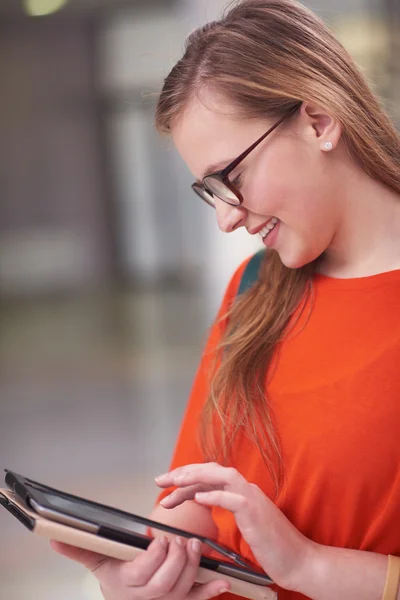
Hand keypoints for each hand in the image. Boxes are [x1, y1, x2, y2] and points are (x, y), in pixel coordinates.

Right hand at [50, 535, 229, 599]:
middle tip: (179, 540)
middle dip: (176, 560)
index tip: (159, 539)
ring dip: (193, 568)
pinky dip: (211, 592)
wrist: (124, 599)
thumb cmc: (115, 576)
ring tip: (195, 546)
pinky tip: (223, 581)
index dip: (154, 558)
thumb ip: (80, 549)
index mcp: (128, 584)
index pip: (143, 574)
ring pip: (183, 589)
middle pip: (166, 583)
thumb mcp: (97, 561)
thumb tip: (55, 538)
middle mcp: (148, 597)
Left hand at [156, 463, 317, 591]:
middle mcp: (246, 490)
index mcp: (241, 493)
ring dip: (196, 476)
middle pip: (211, 470)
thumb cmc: (273, 547)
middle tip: (160, 481)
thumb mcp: (243, 524)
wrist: (300, 561)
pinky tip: (198, 497)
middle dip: (183, 472)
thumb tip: (200, 499)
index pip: (209, 476)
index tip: (166, 485)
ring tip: (175, 481)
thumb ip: (226, 509)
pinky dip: (215, 494)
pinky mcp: (256, 513)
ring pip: (221, 476)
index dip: (186, 478)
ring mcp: (252, 499)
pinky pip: (233, 498)